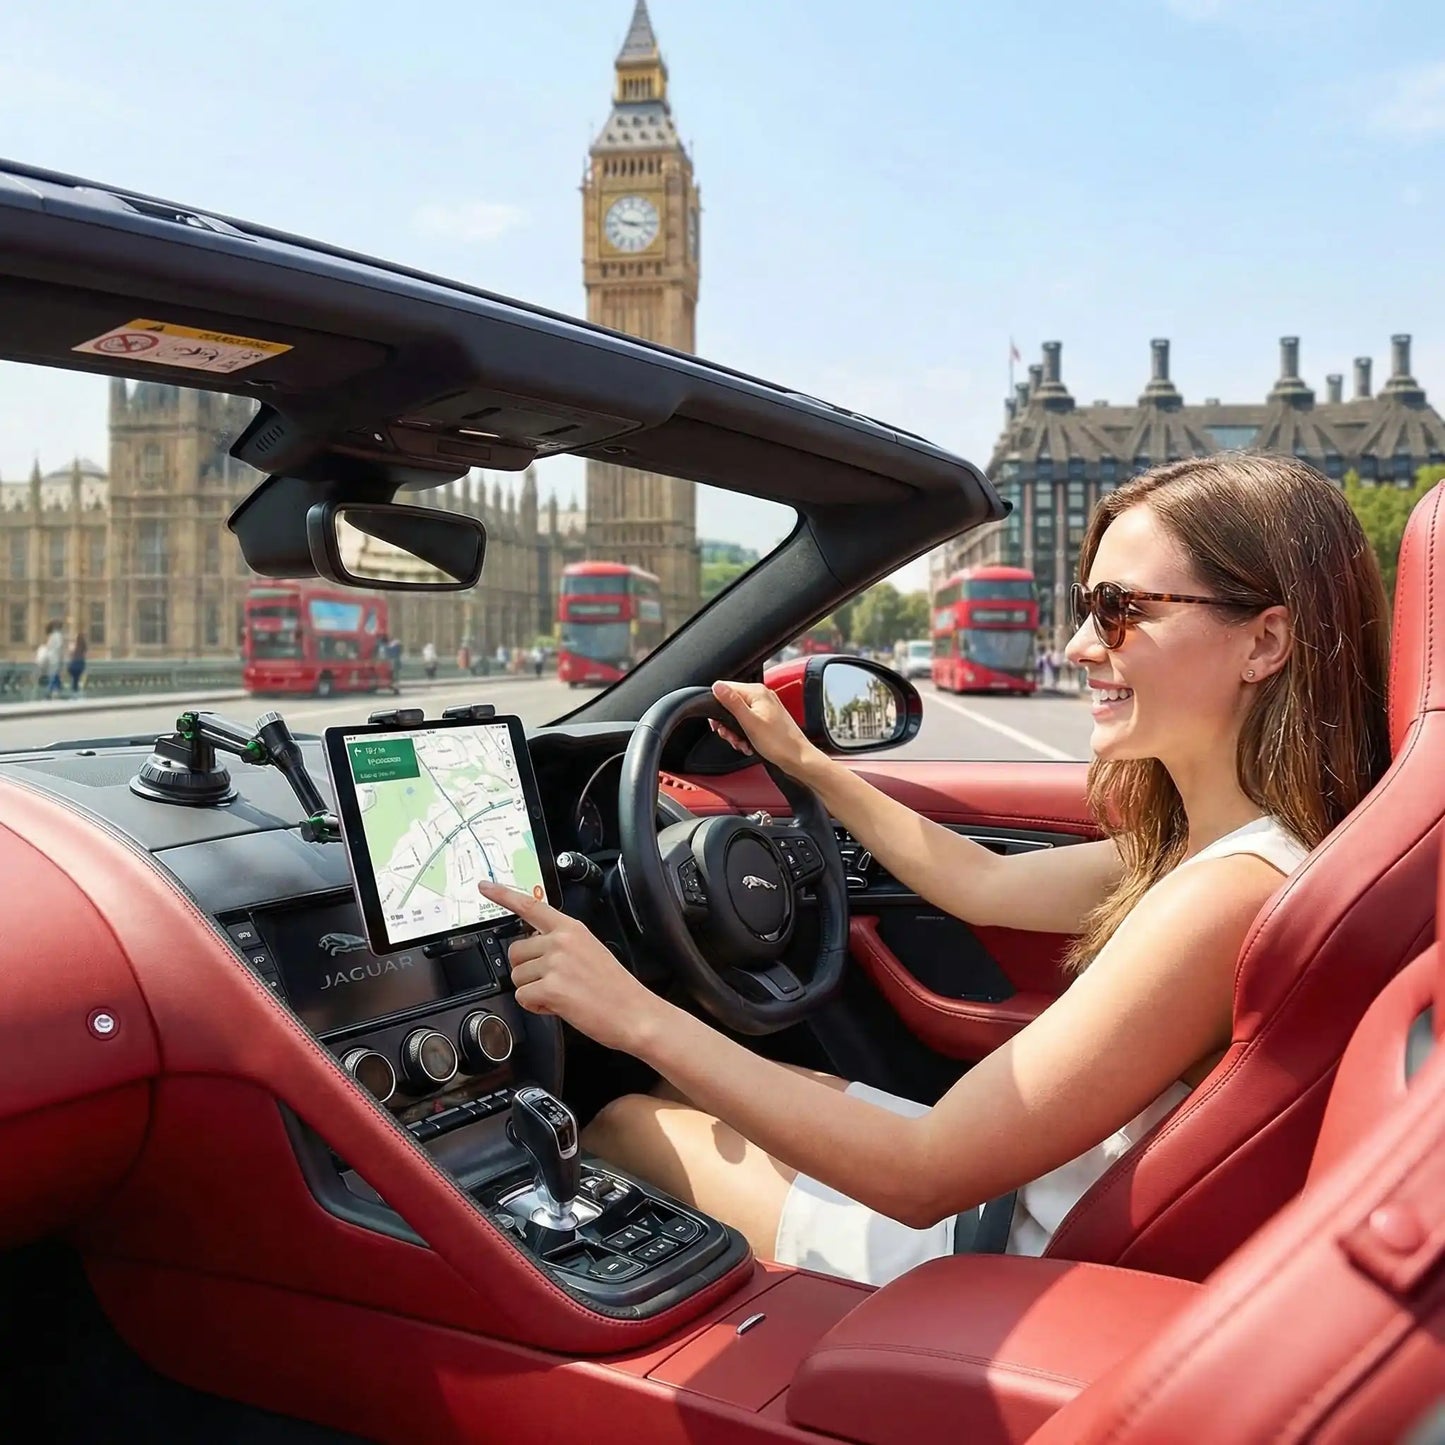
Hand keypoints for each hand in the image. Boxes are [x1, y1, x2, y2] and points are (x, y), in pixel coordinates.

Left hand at [477, 881, 666, 1054]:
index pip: (531, 905)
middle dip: (526, 970)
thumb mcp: (590, 951)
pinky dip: (536, 1007)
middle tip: (553, 982)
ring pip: (517, 976)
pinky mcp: (551, 988)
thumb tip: (535, 948)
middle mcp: (561, 941)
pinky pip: (523, 997)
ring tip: (561, 995)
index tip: (485, 887)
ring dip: (532, 990)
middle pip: (515, 951)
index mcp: (571, 928)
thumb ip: (561, 943)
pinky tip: (559, 1006)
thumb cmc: (614, 989)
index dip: (503, 895)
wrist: (635, 1013)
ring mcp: (555, 963)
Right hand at [709, 679, 824, 778]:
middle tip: (731, 736)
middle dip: (726, 723)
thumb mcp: (750, 722)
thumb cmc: (779, 743)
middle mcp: (761, 696)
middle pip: (730, 703)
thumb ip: (732, 702)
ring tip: (741, 743)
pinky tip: (748, 744)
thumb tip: (717, 686)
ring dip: (735, 732)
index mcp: (757, 692)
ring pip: (737, 715)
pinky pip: (747, 723)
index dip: (717, 707)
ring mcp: (765, 708)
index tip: (718, 724)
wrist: (798, 759)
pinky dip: (744, 734)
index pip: (726, 688)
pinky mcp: (767, 719)